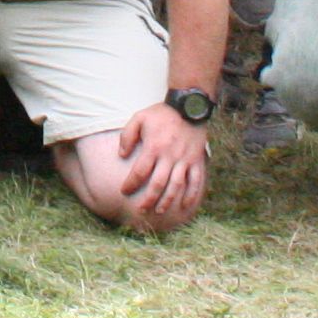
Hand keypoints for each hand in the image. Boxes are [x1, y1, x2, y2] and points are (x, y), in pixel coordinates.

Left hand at [115, 101, 210, 225]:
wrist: (189, 106)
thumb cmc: (162, 113)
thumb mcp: (139, 117)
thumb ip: (127, 135)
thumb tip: (121, 155)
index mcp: (154, 147)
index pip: (140, 171)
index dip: (131, 184)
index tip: (124, 191)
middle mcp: (169, 156)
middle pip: (157, 184)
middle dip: (148, 199)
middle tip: (140, 210)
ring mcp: (184, 159)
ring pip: (176, 186)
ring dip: (167, 201)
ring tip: (158, 211)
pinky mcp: (196, 160)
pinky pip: (195, 181)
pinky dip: (191, 195)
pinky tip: (184, 205)